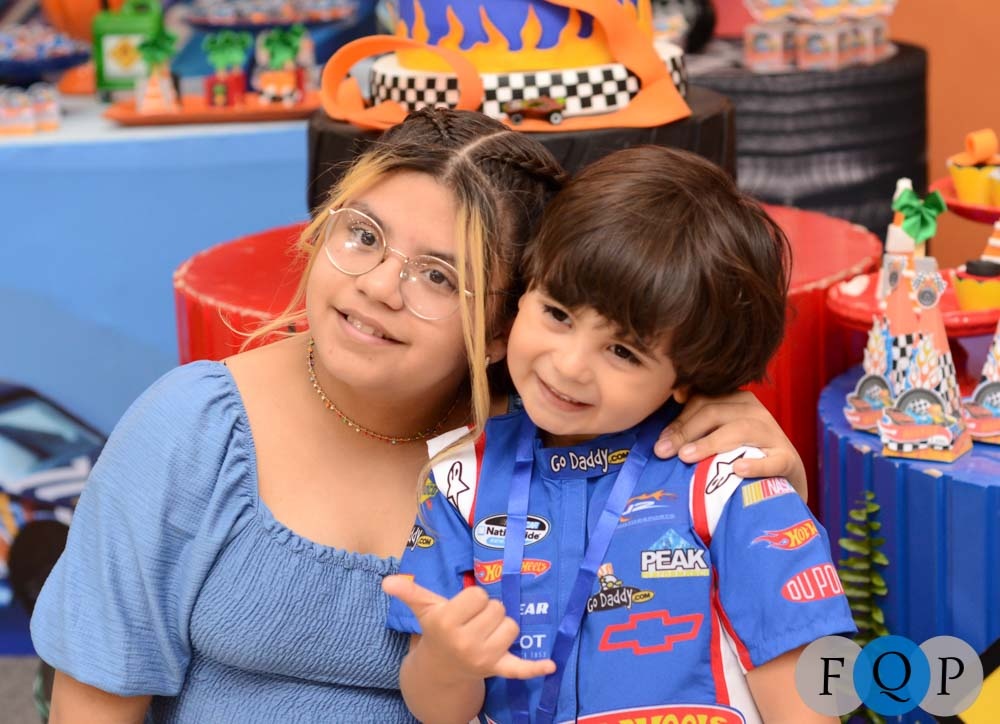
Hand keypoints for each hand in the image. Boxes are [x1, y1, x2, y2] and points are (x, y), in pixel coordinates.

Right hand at [383, 575, 555, 680]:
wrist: (440, 669)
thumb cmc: (436, 630)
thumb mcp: (424, 609)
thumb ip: (409, 592)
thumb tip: (388, 581)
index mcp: (446, 622)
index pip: (478, 595)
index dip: (473, 599)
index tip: (463, 608)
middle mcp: (465, 641)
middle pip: (497, 608)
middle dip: (488, 611)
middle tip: (474, 621)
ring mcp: (482, 657)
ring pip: (511, 626)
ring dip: (502, 626)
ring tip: (486, 632)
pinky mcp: (497, 669)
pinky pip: (520, 668)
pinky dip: (535, 668)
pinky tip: (550, 665)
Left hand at [654, 390, 806, 498]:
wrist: (786, 478)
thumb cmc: (744, 454)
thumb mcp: (721, 433)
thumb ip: (699, 420)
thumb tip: (671, 409)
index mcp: (737, 400)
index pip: (703, 400)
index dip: (679, 419)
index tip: (661, 438)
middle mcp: (755, 412)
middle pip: (715, 412)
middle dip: (686, 431)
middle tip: (664, 451)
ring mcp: (773, 435)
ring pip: (739, 430)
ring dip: (710, 443)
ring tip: (687, 457)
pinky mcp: (787, 459)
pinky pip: (772, 460)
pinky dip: (755, 465)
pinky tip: (738, 469)